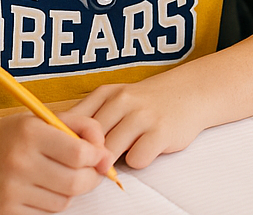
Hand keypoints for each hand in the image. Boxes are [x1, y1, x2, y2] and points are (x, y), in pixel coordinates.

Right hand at [0, 110, 108, 214]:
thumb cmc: (16, 133)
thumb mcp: (47, 118)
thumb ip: (83, 126)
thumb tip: (107, 154)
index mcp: (31, 133)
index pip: (78, 154)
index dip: (97, 156)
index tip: (100, 155)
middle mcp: (19, 162)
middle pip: (74, 182)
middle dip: (91, 178)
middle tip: (91, 170)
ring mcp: (9, 190)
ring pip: (62, 202)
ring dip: (71, 191)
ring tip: (64, 176)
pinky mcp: (3, 211)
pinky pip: (44, 214)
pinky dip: (53, 203)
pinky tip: (46, 188)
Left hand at [68, 76, 208, 169]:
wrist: (191, 91)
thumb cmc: (148, 103)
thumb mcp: (117, 100)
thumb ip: (91, 120)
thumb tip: (60, 149)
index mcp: (107, 93)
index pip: (71, 124)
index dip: (67, 146)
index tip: (72, 155)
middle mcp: (123, 100)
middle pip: (88, 143)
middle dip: (90, 159)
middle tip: (100, 161)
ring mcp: (142, 115)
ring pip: (109, 153)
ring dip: (114, 161)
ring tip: (126, 150)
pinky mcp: (161, 131)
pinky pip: (136, 160)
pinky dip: (139, 160)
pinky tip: (147, 147)